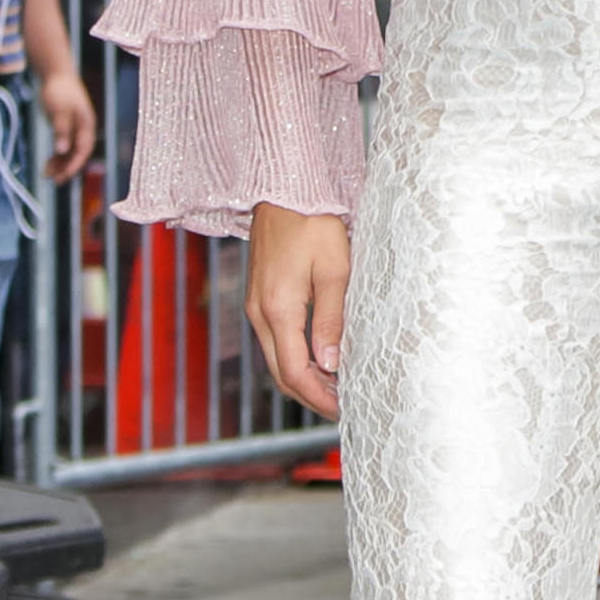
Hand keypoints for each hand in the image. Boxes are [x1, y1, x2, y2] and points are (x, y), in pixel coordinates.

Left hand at [37, 65, 94, 183]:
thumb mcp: (59, 110)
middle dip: (67, 168)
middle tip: (54, 180)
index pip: (83, 151)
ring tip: (46, 174)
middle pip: (77, 154)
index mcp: (86, 126)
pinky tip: (48, 163)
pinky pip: (64, 146)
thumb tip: (62, 150)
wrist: (56, 75)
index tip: (63, 176)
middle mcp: (83, 130)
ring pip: (70, 152)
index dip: (74, 165)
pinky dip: (57, 156)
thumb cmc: (59, 90)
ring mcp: (75, 129)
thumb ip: (61, 130)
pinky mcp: (66, 128)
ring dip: (60, 164)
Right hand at [246, 203, 350, 420]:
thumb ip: (331, 320)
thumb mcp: (335, 271)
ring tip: (337, 388)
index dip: (318, 397)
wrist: (285, 189)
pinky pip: (275, 339)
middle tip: (343, 407)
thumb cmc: (314, 223)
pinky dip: (296, 357)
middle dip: (310, 396)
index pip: (294, 372)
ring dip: (303, 378)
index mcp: (278, 309)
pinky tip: (320, 359)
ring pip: (276, 358)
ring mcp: (256, 305)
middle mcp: (259, 312)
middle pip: (280, 372)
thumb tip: (332, 364)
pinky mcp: (260, 296)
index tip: (343, 410)